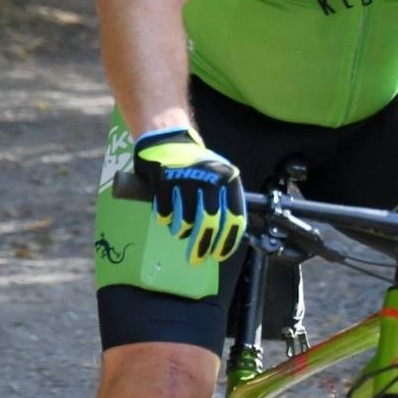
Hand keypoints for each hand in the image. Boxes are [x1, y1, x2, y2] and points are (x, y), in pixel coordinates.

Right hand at [131, 127, 245, 263]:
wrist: (168, 138)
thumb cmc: (196, 164)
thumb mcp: (219, 177)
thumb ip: (225, 201)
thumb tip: (226, 237)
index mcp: (228, 179)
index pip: (234, 218)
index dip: (227, 241)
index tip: (219, 255)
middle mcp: (210, 179)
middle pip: (208, 223)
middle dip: (202, 246)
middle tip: (196, 259)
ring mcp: (185, 178)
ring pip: (184, 220)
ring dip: (180, 231)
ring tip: (178, 229)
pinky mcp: (163, 179)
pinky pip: (164, 212)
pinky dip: (164, 219)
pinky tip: (165, 215)